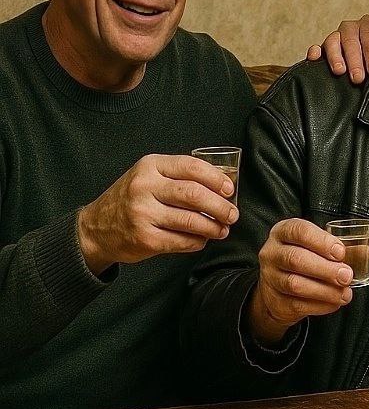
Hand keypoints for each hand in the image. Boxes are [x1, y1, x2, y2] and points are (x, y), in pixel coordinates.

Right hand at [77, 154, 237, 274]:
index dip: (217, 179)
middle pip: (194, 195)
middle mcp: (144, 187)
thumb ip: (179, 176)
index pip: (192, 167)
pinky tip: (202, 240)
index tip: (230, 190)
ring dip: (213, 227)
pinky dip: (197, 241)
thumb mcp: (149, 176)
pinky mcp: (144, 238)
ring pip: (191, 220)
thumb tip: (223, 185)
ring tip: (222, 229)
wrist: (95, 228)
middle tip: (232, 214)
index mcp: (150, 166)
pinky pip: (181, 241)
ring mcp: (142, 214)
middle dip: (220, 206)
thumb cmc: (131, 198)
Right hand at [248, 218, 358, 344]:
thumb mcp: (320, 247)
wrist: (278, 287)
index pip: (299, 231)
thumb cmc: (305, 258)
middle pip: (296, 259)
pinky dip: (321, 305)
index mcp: (284, 231)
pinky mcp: (275, 300)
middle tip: (347, 276)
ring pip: (295, 284)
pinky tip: (335, 302)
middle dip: (325, 269)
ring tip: (345, 293)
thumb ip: (345, 248)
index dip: (321, 241)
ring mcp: (270, 277)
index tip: (341, 252)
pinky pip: (298, 304)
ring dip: (325, 290)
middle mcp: (272, 252)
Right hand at [306, 14, 368, 83]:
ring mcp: (336, 37)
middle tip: (358, 78)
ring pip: (333, 41)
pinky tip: (314, 58)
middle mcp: (352, 28)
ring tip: (339, 71)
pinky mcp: (323, 49)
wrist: (368, 65)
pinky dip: (315, 51)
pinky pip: (317, 47)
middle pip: (350, 38)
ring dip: (336, 57)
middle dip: (354, 60)